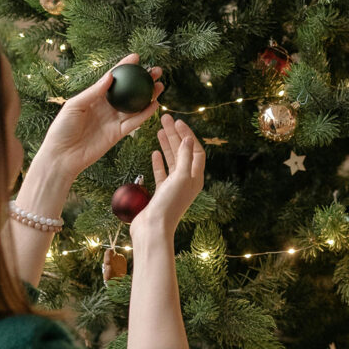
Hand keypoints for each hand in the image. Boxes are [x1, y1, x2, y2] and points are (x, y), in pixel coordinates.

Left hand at [33, 54, 163, 180]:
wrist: (62, 155)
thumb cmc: (62, 128)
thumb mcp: (75, 105)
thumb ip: (93, 91)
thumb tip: (110, 76)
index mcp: (95, 97)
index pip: (113, 79)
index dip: (124, 67)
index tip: (136, 57)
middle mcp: (107, 106)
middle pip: (129, 90)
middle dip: (143, 79)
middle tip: (155, 70)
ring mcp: (114, 119)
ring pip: (136, 105)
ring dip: (149, 95)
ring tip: (160, 85)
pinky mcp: (119, 133)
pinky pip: (135, 121)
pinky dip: (146, 113)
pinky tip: (155, 104)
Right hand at [137, 114, 204, 232]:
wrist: (153, 229)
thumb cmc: (169, 205)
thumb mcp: (180, 177)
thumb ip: (184, 157)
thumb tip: (188, 138)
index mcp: (195, 177)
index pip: (195, 150)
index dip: (187, 135)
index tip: (177, 122)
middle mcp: (187, 181)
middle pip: (182, 152)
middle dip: (175, 135)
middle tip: (166, 119)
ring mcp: (174, 186)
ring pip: (172, 160)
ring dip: (166, 145)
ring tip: (159, 130)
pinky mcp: (161, 192)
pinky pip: (162, 173)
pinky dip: (159, 161)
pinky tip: (155, 152)